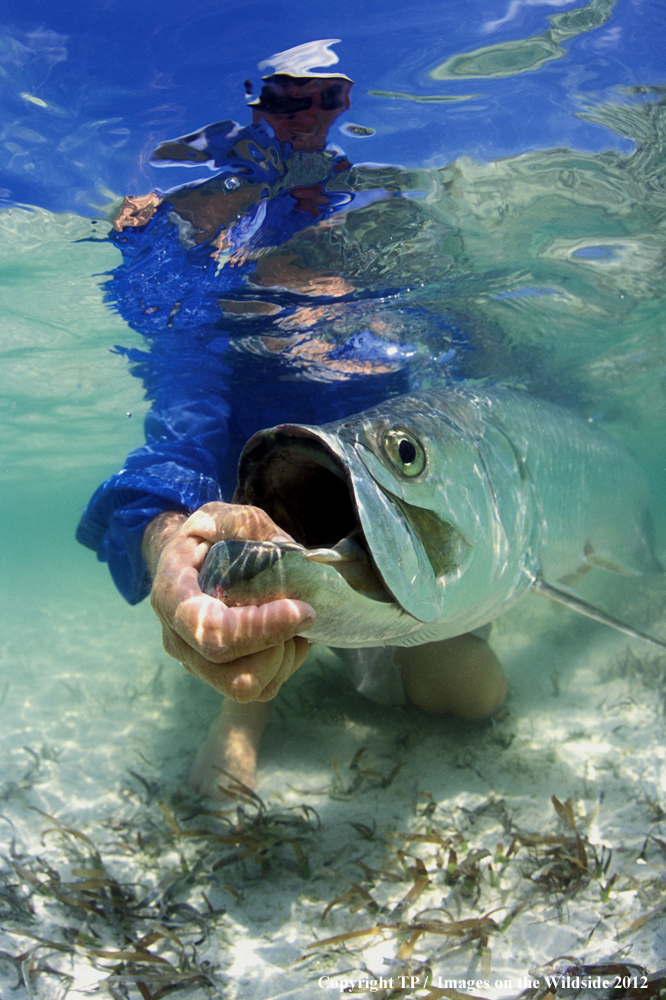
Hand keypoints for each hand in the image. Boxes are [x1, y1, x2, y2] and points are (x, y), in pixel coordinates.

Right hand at [142, 503, 314, 700]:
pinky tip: (286, 635)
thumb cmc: (206, 539)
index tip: (302, 609)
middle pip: (232, 677)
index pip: (214, 632)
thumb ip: (245, 524)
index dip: (261, 629)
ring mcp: (197, 664)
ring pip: (249, 688)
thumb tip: (284, 550)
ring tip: (291, 622)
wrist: (187, 563)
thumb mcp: (219, 516)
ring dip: (283, 658)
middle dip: (277, 650)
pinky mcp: (220, 676)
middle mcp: (179, 640)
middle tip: (298, 614)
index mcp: (173, 599)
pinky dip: (284, 665)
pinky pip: (261, 689)